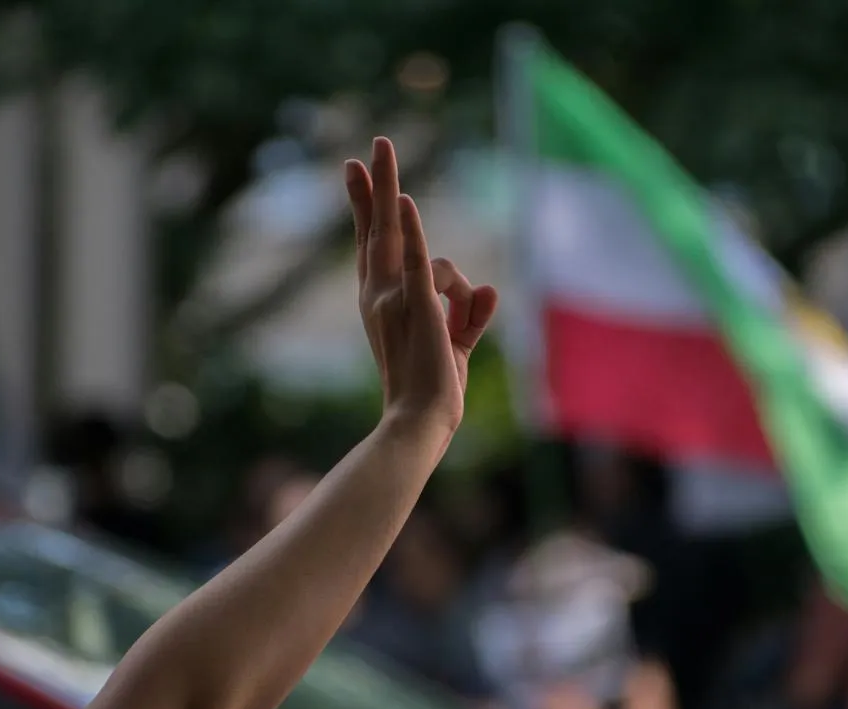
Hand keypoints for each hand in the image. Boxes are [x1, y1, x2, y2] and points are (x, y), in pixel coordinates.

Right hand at [345, 137, 498, 436]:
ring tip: (388, 159)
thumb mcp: (456, 345)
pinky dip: (409, 231)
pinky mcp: (417, 306)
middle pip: (377, 229)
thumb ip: (469, 315)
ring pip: (404, 239)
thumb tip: (489, 289)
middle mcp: (379, 295)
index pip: (373, 245)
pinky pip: (415, 261)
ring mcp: (393, 299)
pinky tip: (403, 201)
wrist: (421, 424)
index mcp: (381, 302)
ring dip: (409, 218)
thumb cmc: (433, 392)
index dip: (365, 207)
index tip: (358, 172)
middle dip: (374, 185)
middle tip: (375, 145)